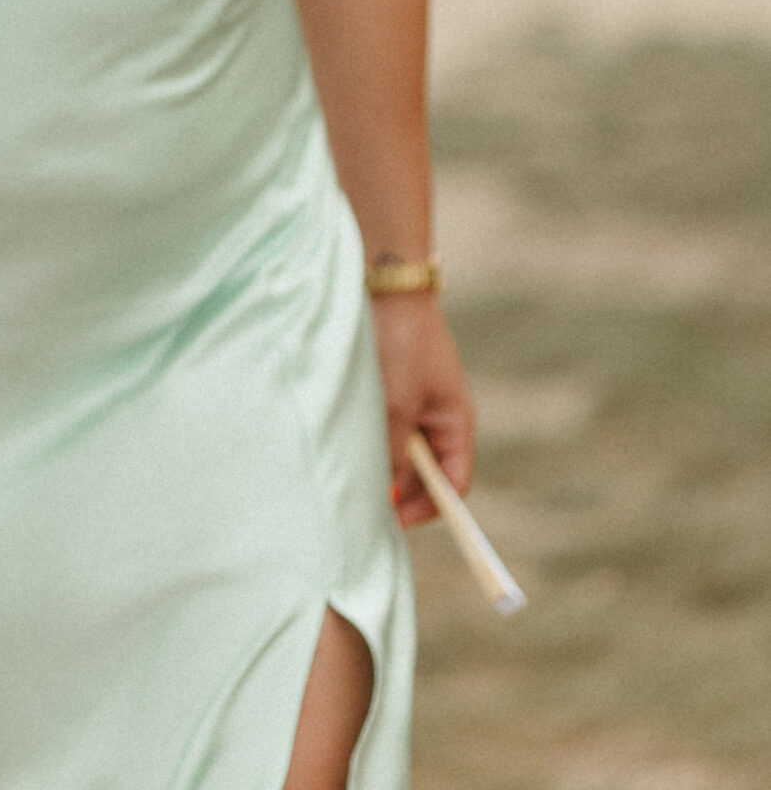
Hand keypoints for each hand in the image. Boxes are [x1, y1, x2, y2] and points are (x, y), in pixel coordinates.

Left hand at [371, 293, 474, 527]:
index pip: (454, 482)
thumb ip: (394, 451)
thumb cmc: (399, 343)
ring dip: (382, 461)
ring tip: (355, 468)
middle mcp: (439, 415)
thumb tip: (387, 489)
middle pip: (426, 470)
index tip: (396, 523)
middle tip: (366, 502)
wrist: (384, 281)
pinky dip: (371, 436)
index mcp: (456, 422)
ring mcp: (416, 399)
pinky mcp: (392, 384)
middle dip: (401, 488)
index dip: (431, 509)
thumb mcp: (397, 405)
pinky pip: (385, 424)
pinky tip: (348, 437)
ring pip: (401, 448)